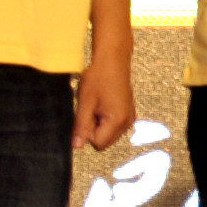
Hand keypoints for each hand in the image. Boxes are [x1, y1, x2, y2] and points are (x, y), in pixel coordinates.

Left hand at [73, 42, 134, 156]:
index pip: (98, 143)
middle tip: (91, 109)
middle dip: (94, 130)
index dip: (87, 132)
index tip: (85, 114)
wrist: (112, 60)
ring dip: (99, 125)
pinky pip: (114, 126)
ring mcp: (130, 118)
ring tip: (97, 105)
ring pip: (109, 134)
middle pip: (105, 141)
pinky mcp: (129, 112)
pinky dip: (106, 120)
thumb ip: (81, 127)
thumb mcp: (85, 103)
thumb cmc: (98, 79)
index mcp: (118, 121)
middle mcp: (128, 123)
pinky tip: (103, 104)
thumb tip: (76, 146)